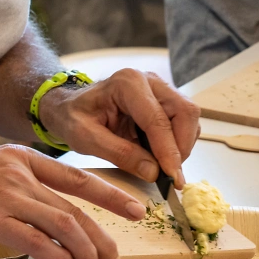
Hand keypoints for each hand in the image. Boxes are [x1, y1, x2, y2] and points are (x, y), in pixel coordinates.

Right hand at [0, 144, 147, 258]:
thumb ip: (8, 180)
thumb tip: (26, 203)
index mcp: (19, 158)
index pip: (76, 178)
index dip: (111, 196)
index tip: (135, 210)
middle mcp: (19, 173)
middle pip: (76, 209)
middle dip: (104, 238)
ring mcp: (6, 194)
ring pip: (65, 226)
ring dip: (87, 254)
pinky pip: (37, 242)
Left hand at [39, 69, 200, 188]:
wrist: (70, 107)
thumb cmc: (73, 118)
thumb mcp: (86, 139)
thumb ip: (120, 154)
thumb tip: (154, 172)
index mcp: (128, 84)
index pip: (158, 119)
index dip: (168, 151)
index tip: (173, 178)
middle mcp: (150, 81)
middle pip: (184, 112)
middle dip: (181, 148)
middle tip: (171, 176)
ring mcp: (160, 89)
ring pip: (189, 118)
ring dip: (182, 147)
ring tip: (163, 167)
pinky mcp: (165, 101)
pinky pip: (183, 123)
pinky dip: (178, 144)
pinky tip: (161, 157)